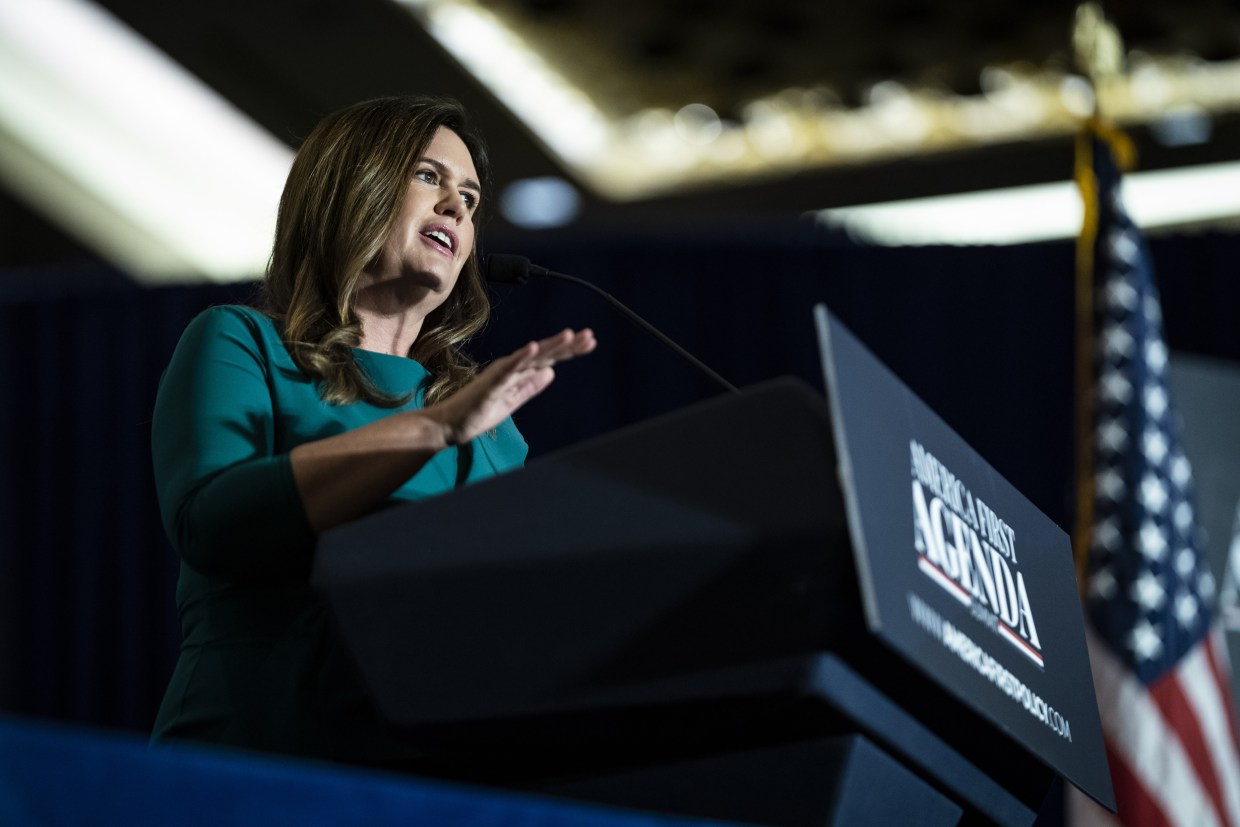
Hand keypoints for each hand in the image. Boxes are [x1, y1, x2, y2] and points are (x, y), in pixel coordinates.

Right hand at [425, 328, 596, 445]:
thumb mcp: (512, 402)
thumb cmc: (477, 413)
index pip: (548, 359)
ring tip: (568, 336)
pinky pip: (508, 369)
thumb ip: (530, 387)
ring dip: (549, 346)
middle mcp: (511, 368)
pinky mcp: (490, 384)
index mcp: (517, 373)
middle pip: (544, 354)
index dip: (569, 350)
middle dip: (567, 345)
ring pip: (529, 357)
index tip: (589, 341)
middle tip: (589, 335)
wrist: (449, 425)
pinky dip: (521, 358)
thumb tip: (552, 372)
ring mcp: (500, 374)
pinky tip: (533, 348)